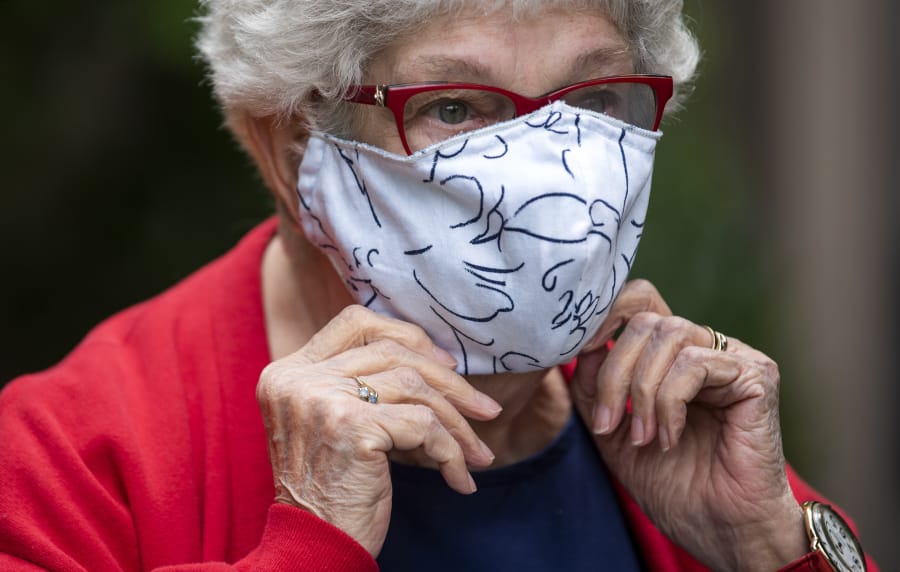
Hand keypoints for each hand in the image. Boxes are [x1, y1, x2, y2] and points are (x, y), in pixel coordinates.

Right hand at [256, 305, 500, 555]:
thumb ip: (361, 384)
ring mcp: (323, 399)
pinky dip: (451, 452)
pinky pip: (424, 425)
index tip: (443, 364)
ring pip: (415, 386)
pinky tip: (460, 478)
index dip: (406, 335)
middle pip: (394, 353)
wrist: (313, 549)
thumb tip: (438, 360)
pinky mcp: (352, 426)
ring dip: (457, 422)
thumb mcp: (334, 424)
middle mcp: (299, 379)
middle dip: (449, 382)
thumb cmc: (332, 492)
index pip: (354, 321)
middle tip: (483, 410)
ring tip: (478, 451)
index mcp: (288, 372)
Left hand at [570, 280, 807, 570]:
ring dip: (642, 391)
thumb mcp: (612, 430)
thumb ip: (593, 386)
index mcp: (673, 356)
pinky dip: (670, 402)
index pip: (639, 302)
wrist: (717, 529)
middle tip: (608, 425)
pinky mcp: (756, 376)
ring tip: (642, 437)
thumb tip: (580, 344)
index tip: (575, 353)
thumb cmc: (672, 484)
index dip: (604, 318)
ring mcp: (734, 358)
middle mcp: (705, 348)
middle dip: (615, 372)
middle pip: (645, 320)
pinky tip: (670, 437)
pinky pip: (695, 363)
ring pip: (668, 336)